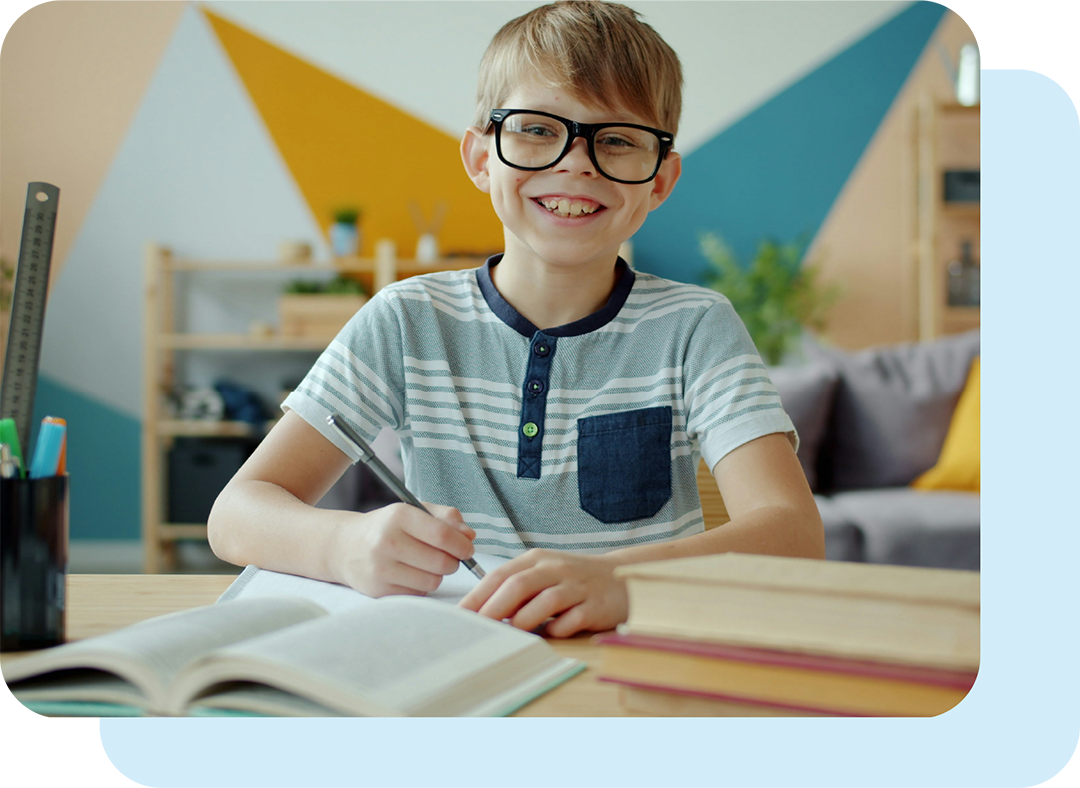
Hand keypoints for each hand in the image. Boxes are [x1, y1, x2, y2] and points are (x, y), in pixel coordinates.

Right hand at [334, 503, 475, 597]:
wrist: (345, 546)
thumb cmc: (388, 527)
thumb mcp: (415, 511)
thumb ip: (446, 518)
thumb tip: (469, 535)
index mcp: (399, 516)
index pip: (442, 535)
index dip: (462, 545)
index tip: (467, 549)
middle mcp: (387, 541)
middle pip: (441, 562)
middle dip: (453, 562)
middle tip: (449, 558)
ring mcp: (380, 567)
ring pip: (432, 581)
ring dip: (437, 575)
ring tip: (427, 565)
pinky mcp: (378, 589)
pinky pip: (418, 594)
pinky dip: (421, 587)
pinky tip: (410, 574)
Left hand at [458, 549, 627, 637]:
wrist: (621, 579)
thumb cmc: (573, 581)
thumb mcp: (543, 575)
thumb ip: (516, 590)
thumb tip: (481, 613)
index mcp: (537, 559)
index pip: (501, 574)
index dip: (478, 595)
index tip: (459, 615)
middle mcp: (556, 568)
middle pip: (518, 585)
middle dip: (494, 608)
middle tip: (478, 628)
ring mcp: (577, 586)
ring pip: (545, 601)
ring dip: (524, 620)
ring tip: (512, 633)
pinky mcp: (595, 606)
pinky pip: (571, 621)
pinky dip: (557, 630)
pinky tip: (552, 634)